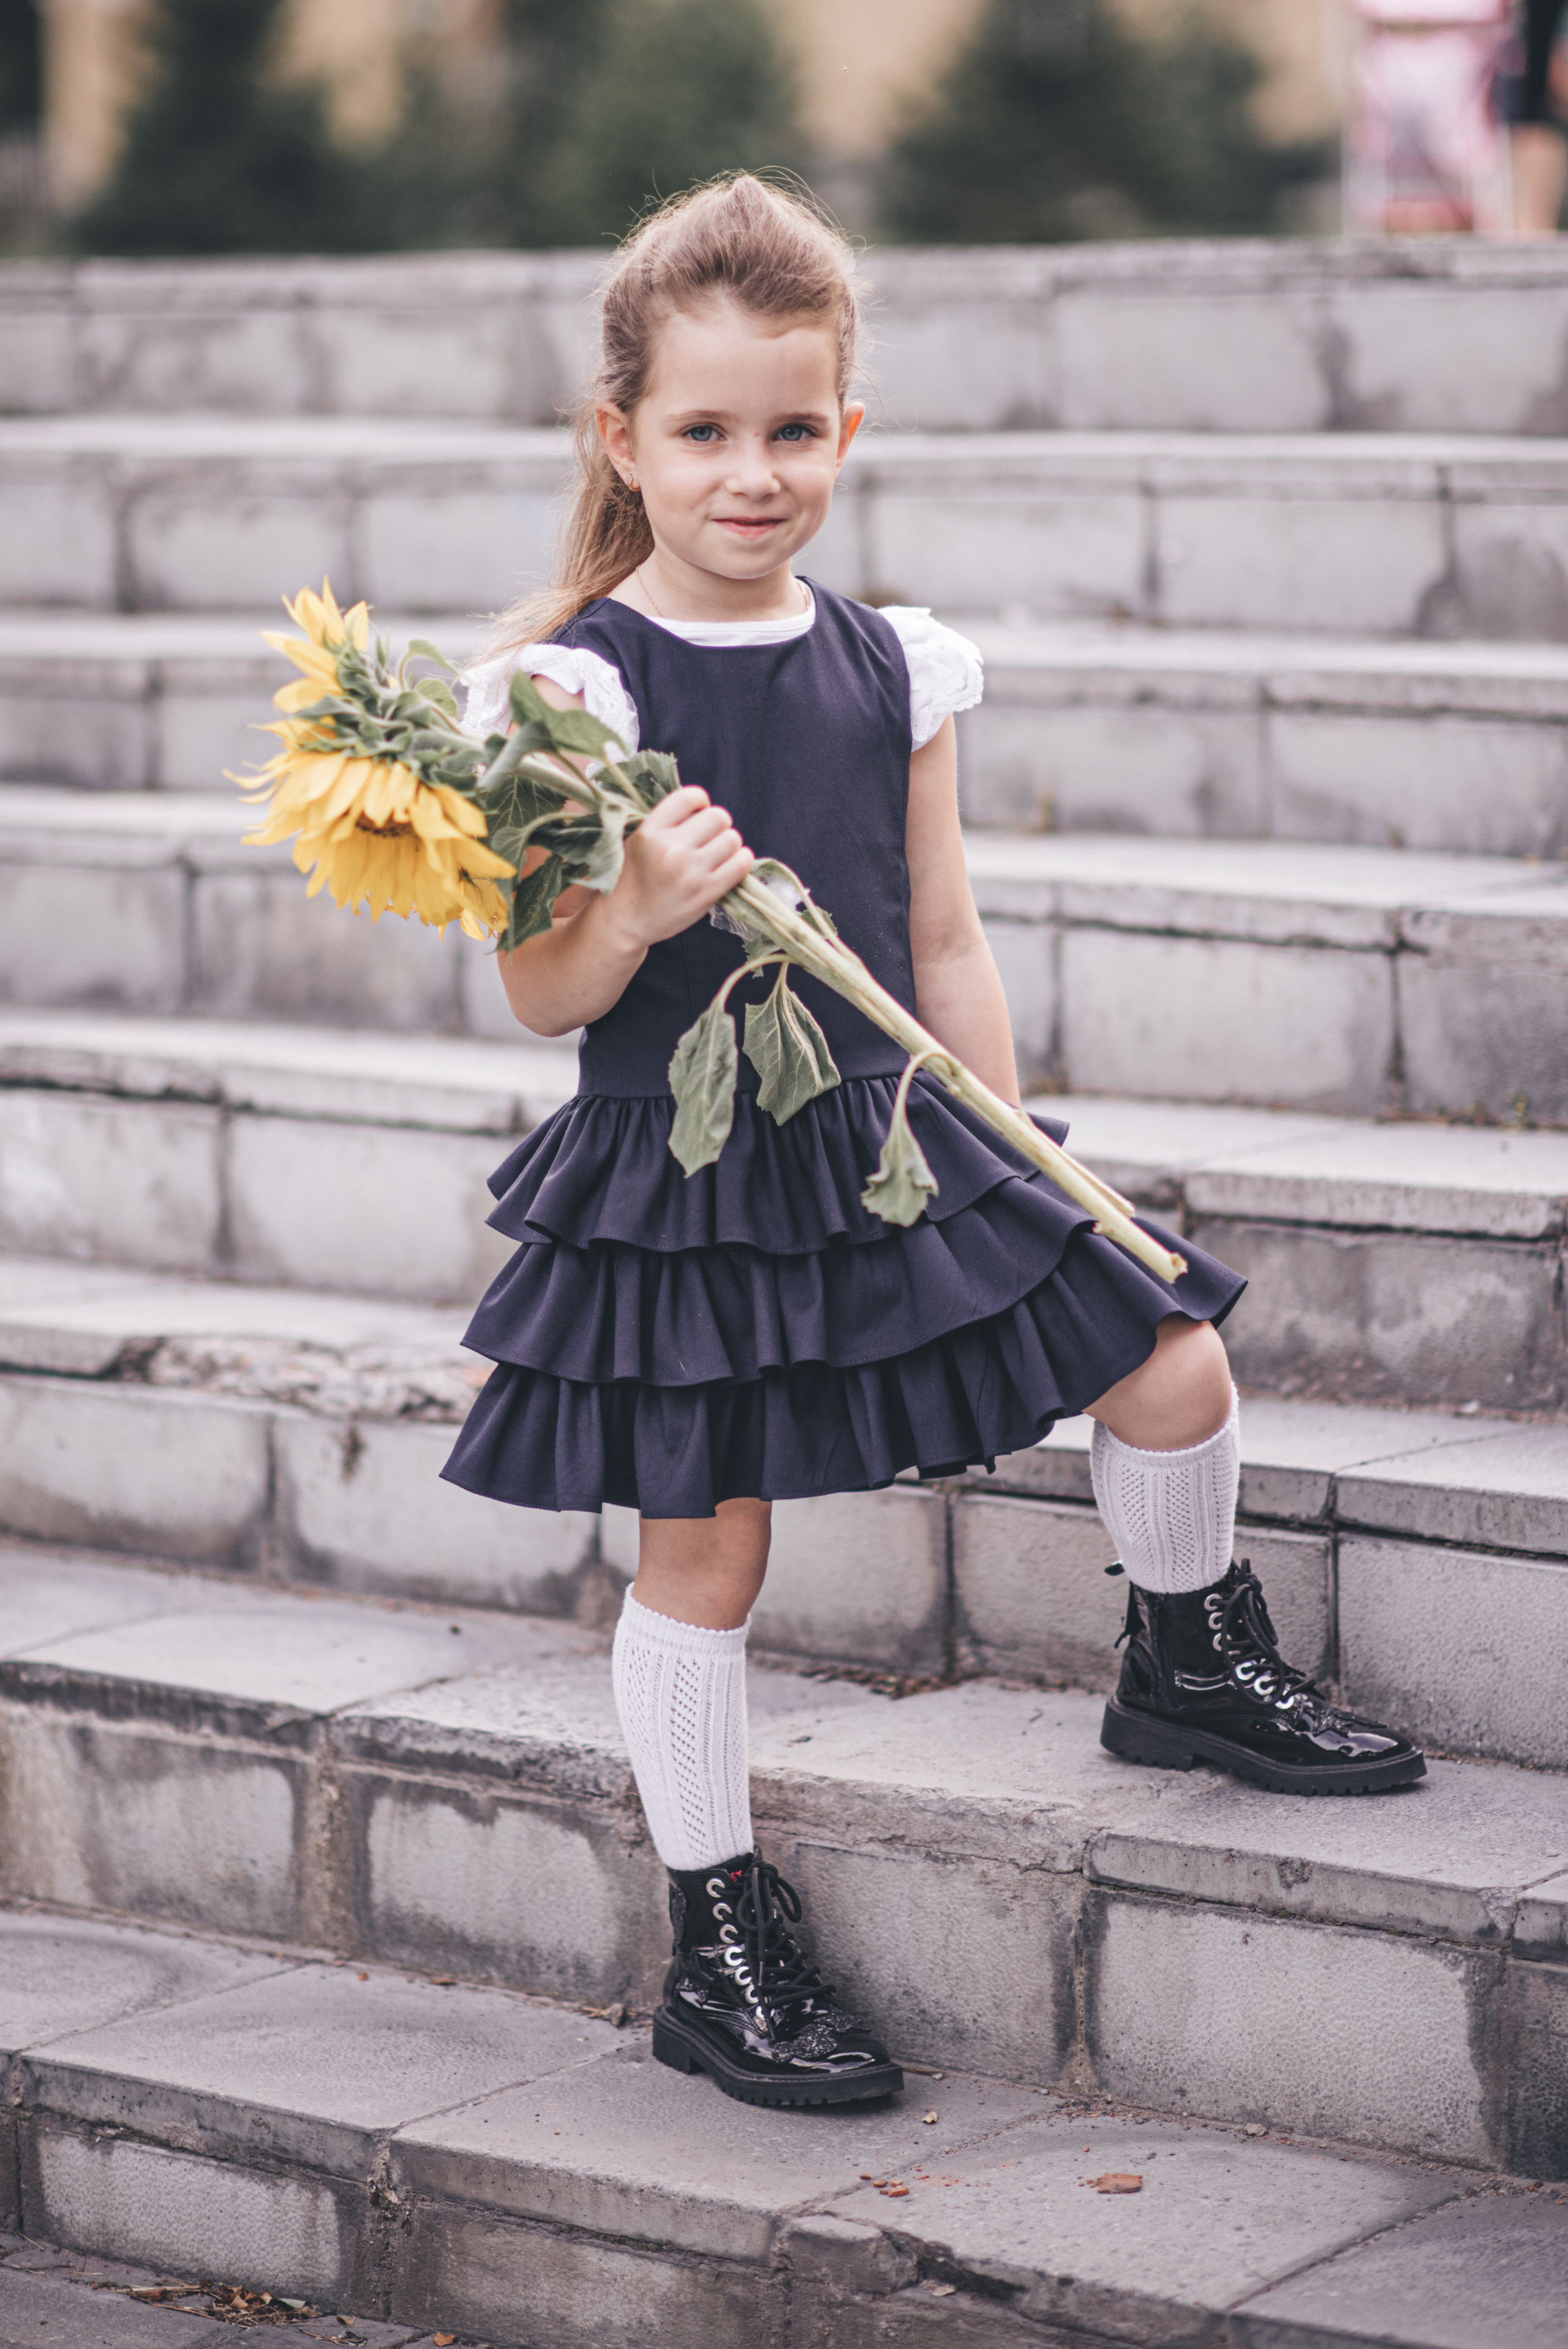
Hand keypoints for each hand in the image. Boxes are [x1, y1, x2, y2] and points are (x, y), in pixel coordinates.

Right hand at [605, 785, 753, 949]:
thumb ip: (667, 822)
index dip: (700, 802)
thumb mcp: (639, 840)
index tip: (697, 814)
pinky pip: (742, 863)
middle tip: (708, 837)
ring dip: (729, 843)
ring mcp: (691, 872)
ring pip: (732, 838)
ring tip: (717, 853)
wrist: (627, 920)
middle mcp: (671, 849)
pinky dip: (741, 860)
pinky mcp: (707, 892)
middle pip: (718, 816)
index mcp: (651, 831)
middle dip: (717, 824)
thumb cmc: (635, 877)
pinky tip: (730, 864)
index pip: (690, 797)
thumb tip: (702, 807)